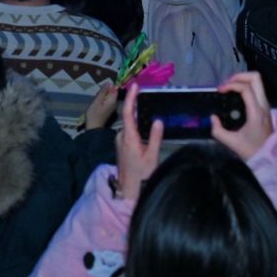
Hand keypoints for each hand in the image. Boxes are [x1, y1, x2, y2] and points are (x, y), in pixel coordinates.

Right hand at [82, 81, 118, 130]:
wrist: (93, 127)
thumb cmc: (94, 114)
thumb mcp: (97, 100)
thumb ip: (103, 91)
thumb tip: (109, 82)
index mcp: (113, 100)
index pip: (115, 88)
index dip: (109, 86)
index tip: (102, 88)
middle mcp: (115, 103)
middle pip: (112, 92)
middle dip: (105, 91)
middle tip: (98, 95)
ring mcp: (112, 107)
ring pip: (109, 96)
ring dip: (103, 95)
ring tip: (97, 99)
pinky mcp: (109, 110)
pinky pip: (108, 101)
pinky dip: (103, 100)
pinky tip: (98, 103)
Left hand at [115, 86, 162, 203]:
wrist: (129, 190)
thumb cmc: (142, 174)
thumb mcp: (152, 156)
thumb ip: (155, 137)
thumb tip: (157, 120)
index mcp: (129, 138)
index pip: (128, 113)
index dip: (130, 98)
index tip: (135, 86)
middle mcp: (121, 137)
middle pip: (129, 117)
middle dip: (137, 107)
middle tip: (147, 97)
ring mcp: (119, 141)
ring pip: (130, 125)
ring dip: (138, 119)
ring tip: (149, 113)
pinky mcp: (120, 145)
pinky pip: (129, 131)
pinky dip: (136, 127)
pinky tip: (145, 131)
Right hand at [209, 71, 274, 160]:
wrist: (270, 159)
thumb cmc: (252, 151)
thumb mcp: (231, 143)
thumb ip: (218, 130)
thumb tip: (213, 118)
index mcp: (256, 112)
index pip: (245, 88)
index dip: (230, 85)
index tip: (219, 91)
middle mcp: (264, 105)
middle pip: (255, 77)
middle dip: (238, 76)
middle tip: (226, 85)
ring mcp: (266, 105)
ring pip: (257, 82)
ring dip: (242, 81)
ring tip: (229, 89)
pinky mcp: (265, 108)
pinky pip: (257, 89)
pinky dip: (245, 87)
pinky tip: (235, 96)